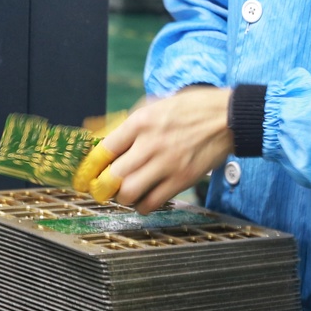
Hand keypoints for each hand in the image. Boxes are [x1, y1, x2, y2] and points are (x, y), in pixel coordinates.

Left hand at [93, 87, 233, 213]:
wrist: (228, 117)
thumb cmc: (191, 108)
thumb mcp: (154, 104)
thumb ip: (127, 122)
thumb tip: (99, 136)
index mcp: (141, 121)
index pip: (103, 150)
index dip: (88, 168)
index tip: (83, 176)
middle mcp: (151, 143)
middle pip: (112, 176)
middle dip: (100, 187)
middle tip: (99, 189)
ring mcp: (167, 164)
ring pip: (129, 193)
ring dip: (121, 197)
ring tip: (122, 193)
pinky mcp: (182, 179)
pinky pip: (153, 202)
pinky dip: (142, 206)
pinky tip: (143, 199)